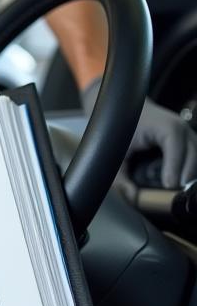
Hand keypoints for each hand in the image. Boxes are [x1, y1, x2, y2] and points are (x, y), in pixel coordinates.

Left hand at [81, 78, 196, 187]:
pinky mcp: (187, 139)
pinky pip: (194, 154)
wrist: (127, 109)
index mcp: (164, 126)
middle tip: (177, 193)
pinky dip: (191, 167)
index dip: (174, 166)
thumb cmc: (122, 128)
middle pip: (193, 152)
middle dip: (187, 173)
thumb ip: (120, 176)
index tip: (170, 184)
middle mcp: (180, 127)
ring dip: (191, 172)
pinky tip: (184, 180)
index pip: (175, 146)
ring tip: (181, 190)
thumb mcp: (116, 153)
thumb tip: (131, 196)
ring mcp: (186, 132)